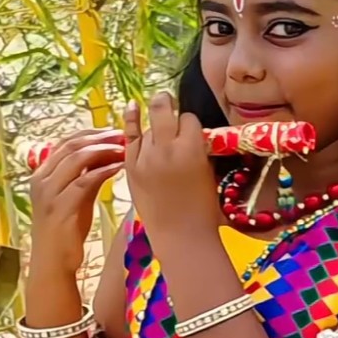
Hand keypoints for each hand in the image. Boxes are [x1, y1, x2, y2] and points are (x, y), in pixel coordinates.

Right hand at [28, 130, 124, 280]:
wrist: (54, 261)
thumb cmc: (67, 229)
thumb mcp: (76, 197)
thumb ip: (85, 175)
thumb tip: (107, 154)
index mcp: (43, 173)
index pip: (66, 141)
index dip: (91, 133)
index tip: (114, 131)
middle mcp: (42, 179)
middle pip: (72, 145)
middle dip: (100, 137)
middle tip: (124, 135)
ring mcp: (49, 192)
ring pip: (77, 158)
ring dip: (104, 150)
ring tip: (125, 148)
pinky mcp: (61, 207)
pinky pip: (84, 181)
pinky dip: (104, 170)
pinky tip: (121, 167)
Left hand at [124, 93, 220, 247]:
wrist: (182, 236)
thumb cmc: (203, 210)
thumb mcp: (208, 173)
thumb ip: (198, 150)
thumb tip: (191, 134)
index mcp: (192, 149)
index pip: (189, 119)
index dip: (190, 125)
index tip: (191, 133)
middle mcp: (167, 149)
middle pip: (164, 110)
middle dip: (167, 103)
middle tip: (168, 101)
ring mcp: (146, 158)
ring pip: (147, 126)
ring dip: (153, 125)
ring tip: (158, 123)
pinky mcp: (131, 168)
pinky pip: (129, 139)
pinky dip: (131, 123)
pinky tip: (132, 107)